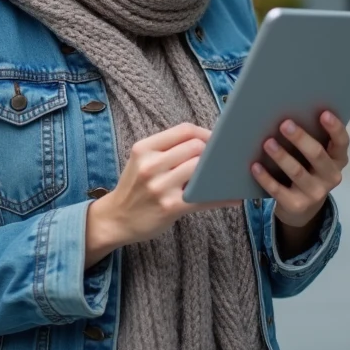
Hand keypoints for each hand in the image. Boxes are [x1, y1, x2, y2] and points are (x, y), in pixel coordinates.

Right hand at [84, 123, 236, 266]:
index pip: (184, 130)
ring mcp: (160, 186)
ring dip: (217, 173)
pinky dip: (223, 197)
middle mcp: (151, 165)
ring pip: (201, 169)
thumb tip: (207, 143)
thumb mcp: (142, 161)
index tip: (216, 140)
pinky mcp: (170, 206)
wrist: (115, 219)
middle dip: (211, 153)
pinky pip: (204, 198)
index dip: (205, 133)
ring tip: (227, 176)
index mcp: (144, 148)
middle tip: (221, 160)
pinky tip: (234, 198)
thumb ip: (168, 149)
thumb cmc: (134, 187)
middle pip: (195, 147)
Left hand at [252, 110, 349, 229]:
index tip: (324, 113)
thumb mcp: (315, 158)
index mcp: (338, 160)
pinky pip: (278, 190)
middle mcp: (331, 177)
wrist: (302, 209)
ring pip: (297, 172)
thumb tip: (289, 116)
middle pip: (318, 155)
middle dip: (301, 138)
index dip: (335, 128)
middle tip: (285, 124)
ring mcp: (315, 193)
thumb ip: (312, 139)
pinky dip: (265, 177)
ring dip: (282, 156)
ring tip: (267, 143)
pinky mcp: (296, 205)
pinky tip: (255, 166)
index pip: (342, 142)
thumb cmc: (307, 170)